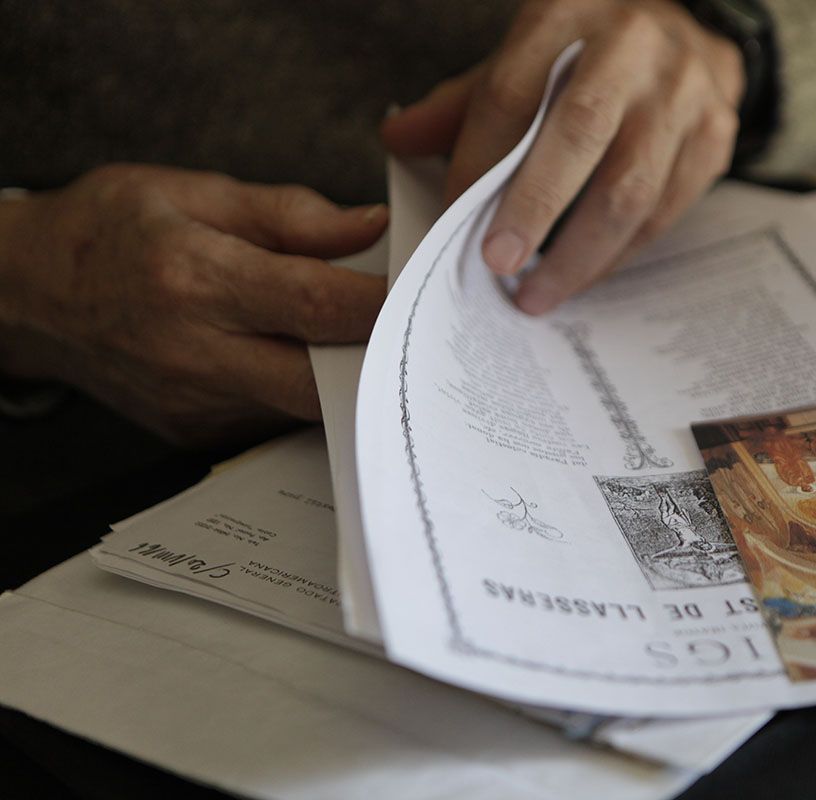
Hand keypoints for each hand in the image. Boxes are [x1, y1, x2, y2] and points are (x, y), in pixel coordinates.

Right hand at [0, 164, 386, 444]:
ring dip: (345, 376)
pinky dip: (303, 391)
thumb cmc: (107, 230)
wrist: (26, 295)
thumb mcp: (194, 192)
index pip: (320, 306)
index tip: (423, 293)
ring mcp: (195, 404)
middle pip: (325, 378)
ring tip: (365, 340)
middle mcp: (195, 354)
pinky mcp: (196, 434)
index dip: (385, 304)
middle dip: (379, 357)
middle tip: (412, 331)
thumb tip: (370, 228)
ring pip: (306, 406)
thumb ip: (291, 214)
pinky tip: (308, 360)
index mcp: (196, 279)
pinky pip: (276, 418)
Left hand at [381, 0, 743, 314]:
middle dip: (535, 208)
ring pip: (632, 187)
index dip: (480, 158)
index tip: (455, 215)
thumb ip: (467, 101)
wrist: (692, 31)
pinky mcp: (715, 137)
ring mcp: (684, 92)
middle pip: (582, 134)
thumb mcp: (527, 53)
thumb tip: (400, 140)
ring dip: (580, 253)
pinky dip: (619, 253)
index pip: (514, 90)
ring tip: (538, 293)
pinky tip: (584, 274)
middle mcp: (633, 47)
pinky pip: (664, 211)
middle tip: (498, 264)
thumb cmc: (591, 52)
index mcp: (570, 13)